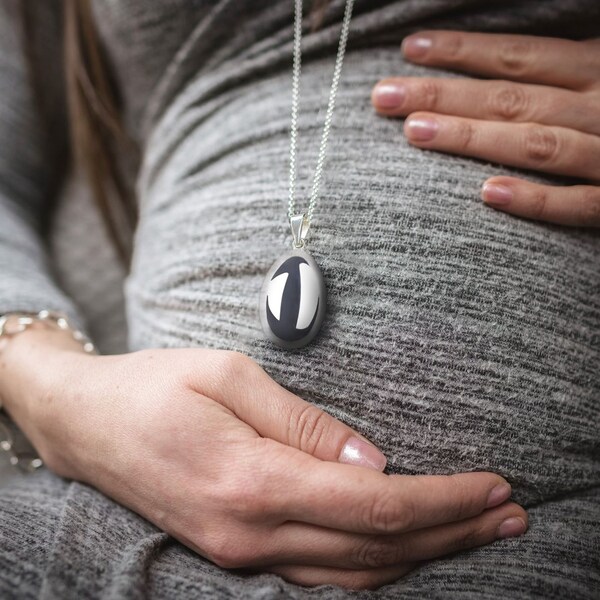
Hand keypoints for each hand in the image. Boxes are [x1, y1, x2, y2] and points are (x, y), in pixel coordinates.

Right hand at [0, 330, 527, 590]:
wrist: (85, 422)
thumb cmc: (154, 385)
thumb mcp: (230, 377)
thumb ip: (304, 424)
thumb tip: (372, 458)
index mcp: (251, 481)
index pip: (374, 503)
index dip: (442, 499)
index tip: (492, 486)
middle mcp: (249, 533)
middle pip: (375, 546)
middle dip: (450, 531)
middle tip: (510, 514)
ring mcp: (240, 553)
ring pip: (355, 573)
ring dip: (422, 553)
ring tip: (476, 533)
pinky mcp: (234, 551)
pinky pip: (322, 573)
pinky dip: (377, 565)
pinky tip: (407, 550)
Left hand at [371, 31, 599, 227]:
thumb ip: (569, 71)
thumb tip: (512, 68)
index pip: (521, 56)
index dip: (464, 51)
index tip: (409, 49)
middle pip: (512, 97)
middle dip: (444, 93)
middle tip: (382, 96)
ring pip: (536, 143)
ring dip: (473, 138)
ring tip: (414, 132)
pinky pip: (579, 207)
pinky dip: (536, 199)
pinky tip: (486, 195)